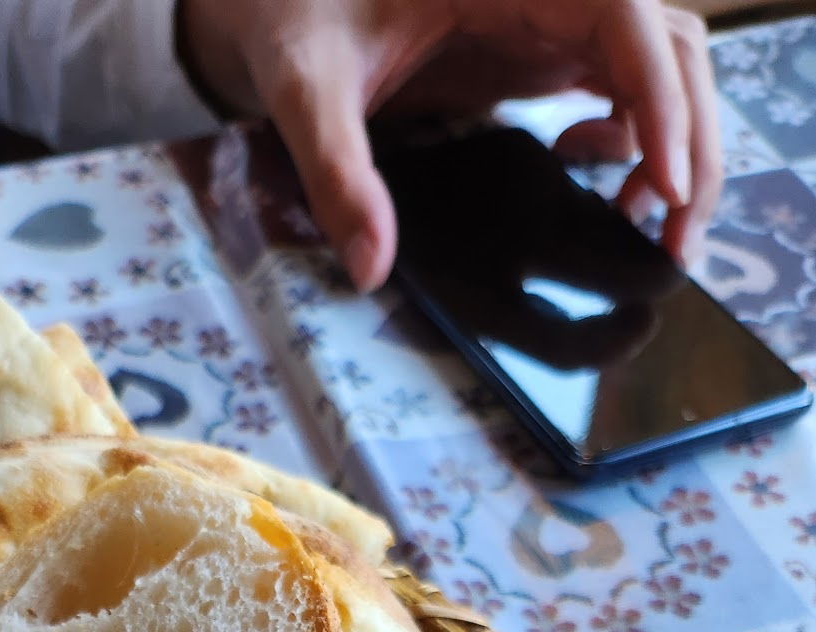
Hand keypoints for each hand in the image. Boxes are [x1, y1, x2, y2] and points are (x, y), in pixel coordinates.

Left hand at [178, 0, 722, 289]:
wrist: (276, 0)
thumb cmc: (292, 18)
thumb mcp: (304, 88)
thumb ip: (336, 172)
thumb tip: (370, 269)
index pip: (626, 17)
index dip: (659, 98)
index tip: (662, 183)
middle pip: (670, 47)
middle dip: (691, 139)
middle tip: (677, 240)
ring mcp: (557, 18)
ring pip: (664, 67)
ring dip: (678, 146)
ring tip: (651, 228)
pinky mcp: (547, 50)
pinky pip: (628, 87)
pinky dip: (638, 140)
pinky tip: (594, 180)